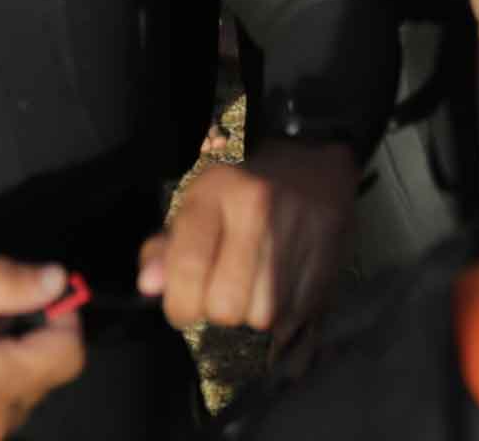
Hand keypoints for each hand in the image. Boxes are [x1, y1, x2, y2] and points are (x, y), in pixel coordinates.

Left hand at [139, 138, 357, 346]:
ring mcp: (296, 233)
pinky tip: (282, 283)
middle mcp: (256, 209)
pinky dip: (284, 315)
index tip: (184, 305)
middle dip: (220, 309)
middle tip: (225, 289)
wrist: (313, 162)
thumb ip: (165, 250)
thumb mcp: (197, 206)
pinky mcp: (329, 255)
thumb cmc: (244, 192)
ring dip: (255, 312)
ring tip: (257, 282)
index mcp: (216, 193)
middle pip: (226, 306)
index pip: (188, 269)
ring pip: (262, 317)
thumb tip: (150, 285)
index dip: (179, 304)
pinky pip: (295, 316)